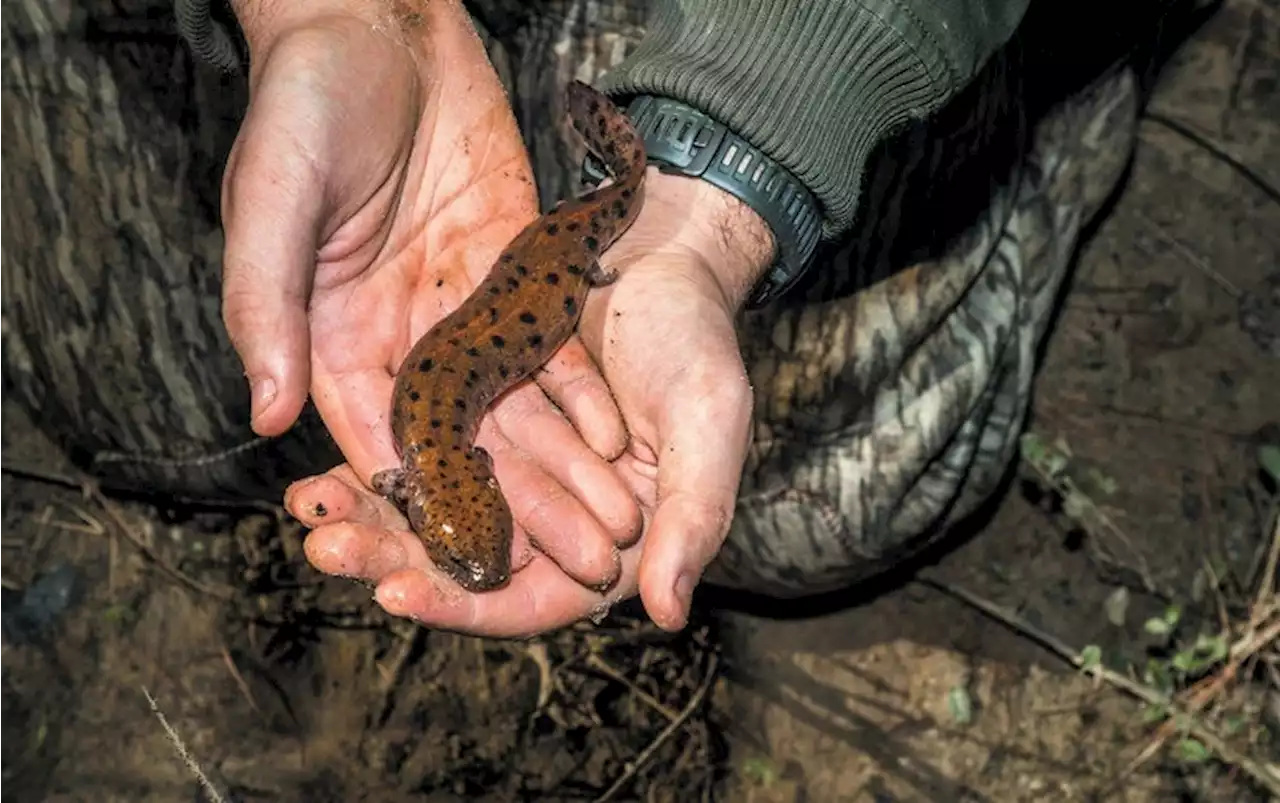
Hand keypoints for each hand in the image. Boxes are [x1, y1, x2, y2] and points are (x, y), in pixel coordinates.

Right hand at [220, 0, 638, 586]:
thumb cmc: (303, 105)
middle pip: (466, 444)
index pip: (381, 444)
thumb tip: (263, 417)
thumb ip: (266, 308)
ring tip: (613, 525)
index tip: (478, 568)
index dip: (429, 507)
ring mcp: (459, 310)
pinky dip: (580, 394)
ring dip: (565, 468)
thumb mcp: (270, 203)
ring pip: (516, 408)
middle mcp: (401, 340)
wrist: (378, 26)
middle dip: (522, 506)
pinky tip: (618, 440)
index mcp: (332, 340)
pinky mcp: (510, 272)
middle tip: (578, 564)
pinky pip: (547, 345)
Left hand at [287, 170, 775, 633]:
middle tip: (327, 547)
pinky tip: (326, 459)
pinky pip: (418, 452)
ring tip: (309, 504)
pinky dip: (378, 459)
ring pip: (428, 511)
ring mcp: (506, 466)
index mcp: (604, 540)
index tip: (399, 595)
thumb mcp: (707, 427)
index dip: (464, 604)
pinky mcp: (476, 415)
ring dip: (369, 512)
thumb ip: (693, 519)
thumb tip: (666, 612)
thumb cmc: (698, 342)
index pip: (527, 599)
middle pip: (459, 562)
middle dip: (390, 558)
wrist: (662, 255)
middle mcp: (547, 515)